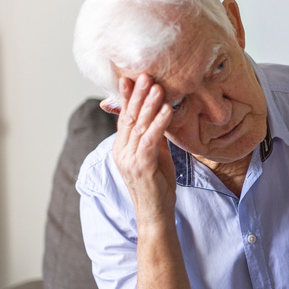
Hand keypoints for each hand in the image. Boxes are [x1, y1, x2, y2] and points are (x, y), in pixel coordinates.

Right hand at [110, 74, 176, 220]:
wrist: (156, 213)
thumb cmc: (158, 185)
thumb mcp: (156, 156)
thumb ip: (155, 137)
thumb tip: (161, 116)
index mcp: (122, 147)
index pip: (124, 117)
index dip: (128, 97)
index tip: (131, 78)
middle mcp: (121, 151)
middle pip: (129, 117)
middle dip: (138, 95)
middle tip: (145, 75)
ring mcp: (129, 159)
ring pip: (139, 126)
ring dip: (149, 105)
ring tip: (158, 87)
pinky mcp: (141, 166)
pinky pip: (150, 140)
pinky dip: (159, 124)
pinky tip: (167, 110)